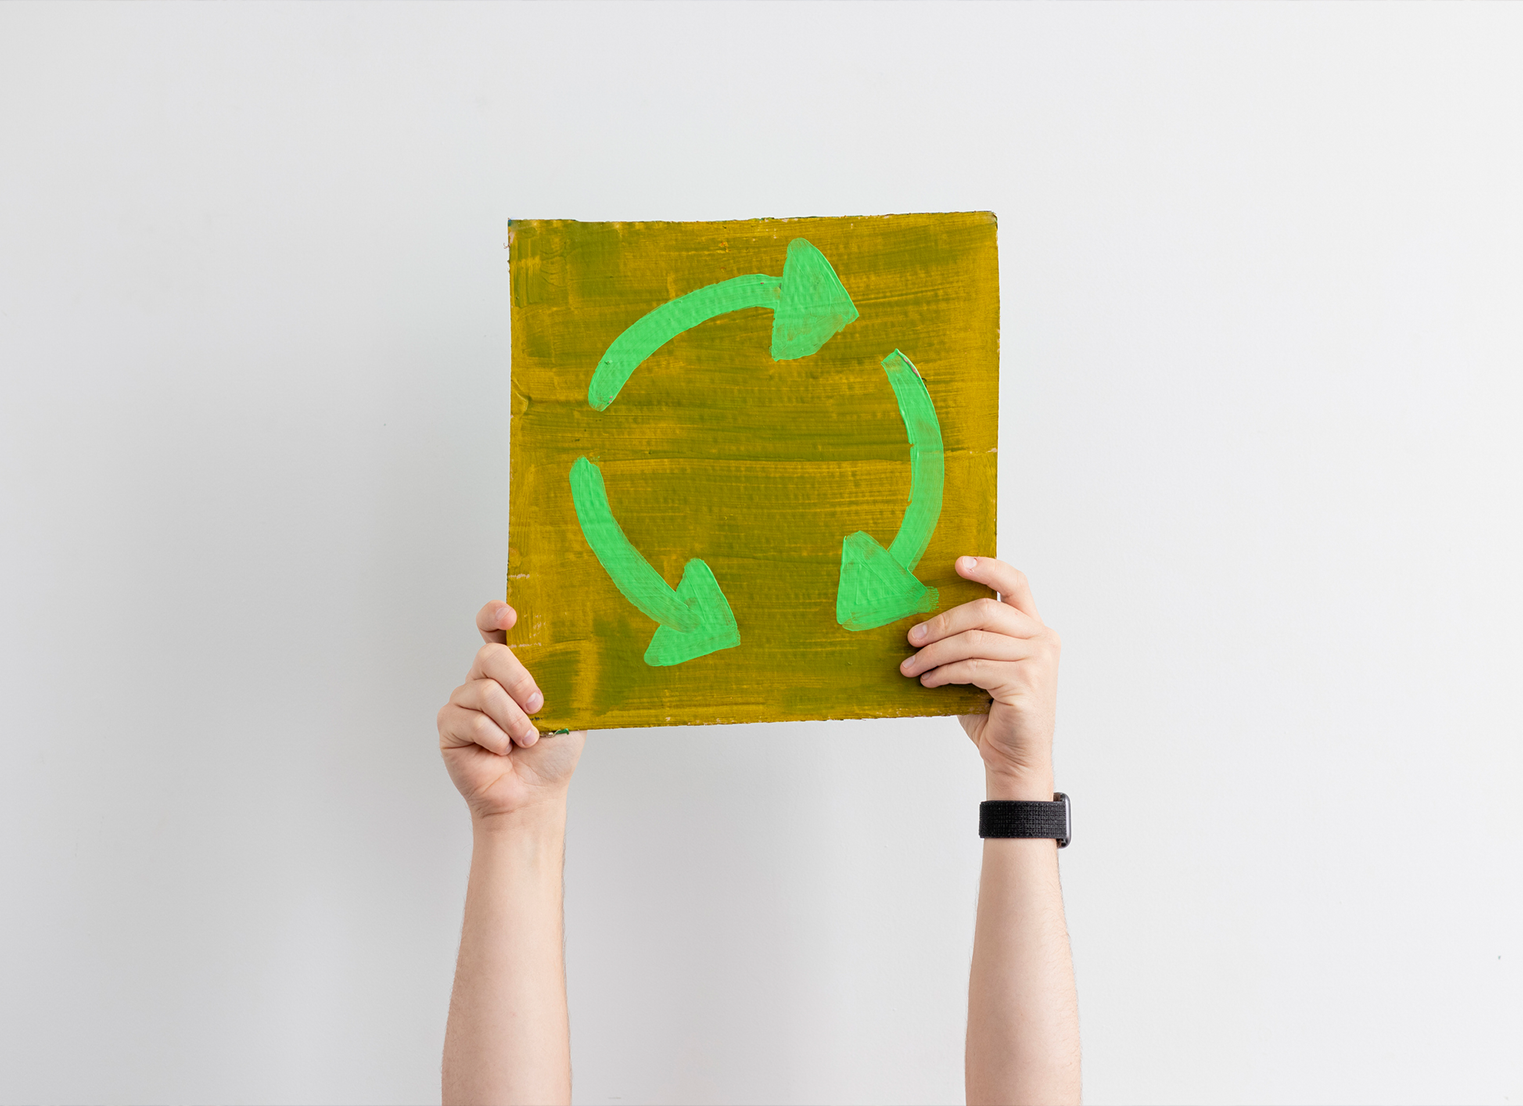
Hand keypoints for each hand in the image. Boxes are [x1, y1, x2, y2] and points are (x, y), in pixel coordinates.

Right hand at [437, 601, 586, 821]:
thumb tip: (584, 647)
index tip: (510, 616)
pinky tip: (502, 750)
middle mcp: (484, 679)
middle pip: (488, 655)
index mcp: (512, 668)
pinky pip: (470, 720)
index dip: (496, 615)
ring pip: (483, 691)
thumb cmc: (551, 752)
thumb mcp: (571, 709)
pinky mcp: (449, 726)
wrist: (534, 794)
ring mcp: (463, 701)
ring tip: (527, 739)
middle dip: (518, 679)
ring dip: (513, 719)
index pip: (494, 629)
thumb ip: (567, 678)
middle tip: (538, 704)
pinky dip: (495, 737)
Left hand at [899, 557, 1060, 796]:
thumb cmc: (995, 713)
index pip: (1015, 584)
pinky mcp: (1026, 682)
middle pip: (984, 611)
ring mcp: (1038, 660)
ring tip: (911, 666)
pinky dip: (944, 672)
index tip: (957, 563)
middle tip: (911, 637)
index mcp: (1034, 629)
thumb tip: (923, 623)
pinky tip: (928, 680)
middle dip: (941, 623)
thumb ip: (970, 642)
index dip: (987, 568)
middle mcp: (1042, 639)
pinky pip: (973, 667)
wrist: (1015, 759)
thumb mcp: (983, 668)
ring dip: (934, 653)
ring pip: (973, 641)